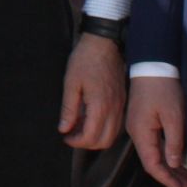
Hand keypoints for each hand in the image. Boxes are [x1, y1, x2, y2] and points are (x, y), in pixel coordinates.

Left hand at [58, 35, 124, 149]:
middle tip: (72, 135)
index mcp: (100, 106)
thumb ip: (68, 108)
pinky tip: (91, 119)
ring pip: (112, 134)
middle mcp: (114, 109)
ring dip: (96, 137)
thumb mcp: (71, 83)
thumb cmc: (85, 60)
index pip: (90, 137)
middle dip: (87, 143)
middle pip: (104, 141)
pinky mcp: (122, 100)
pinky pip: (116, 124)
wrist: (104, 42)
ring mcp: (120, 105)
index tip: (65, 136)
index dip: (76, 141)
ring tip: (80, 128)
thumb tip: (64, 128)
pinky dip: (105, 128)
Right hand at [126, 75, 186, 186]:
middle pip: (152, 161)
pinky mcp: (143, 121)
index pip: (152, 165)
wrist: (152, 65)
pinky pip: (154, 143)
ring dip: (169, 166)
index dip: (167, 179)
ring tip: (186, 177)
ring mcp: (139, 126)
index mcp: (141, 133)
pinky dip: (166, 154)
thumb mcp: (174, 116)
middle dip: (169, 175)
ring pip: (153, 153)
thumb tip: (173, 163)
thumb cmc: (164, 89)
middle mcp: (136, 132)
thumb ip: (174, 142)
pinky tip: (177, 159)